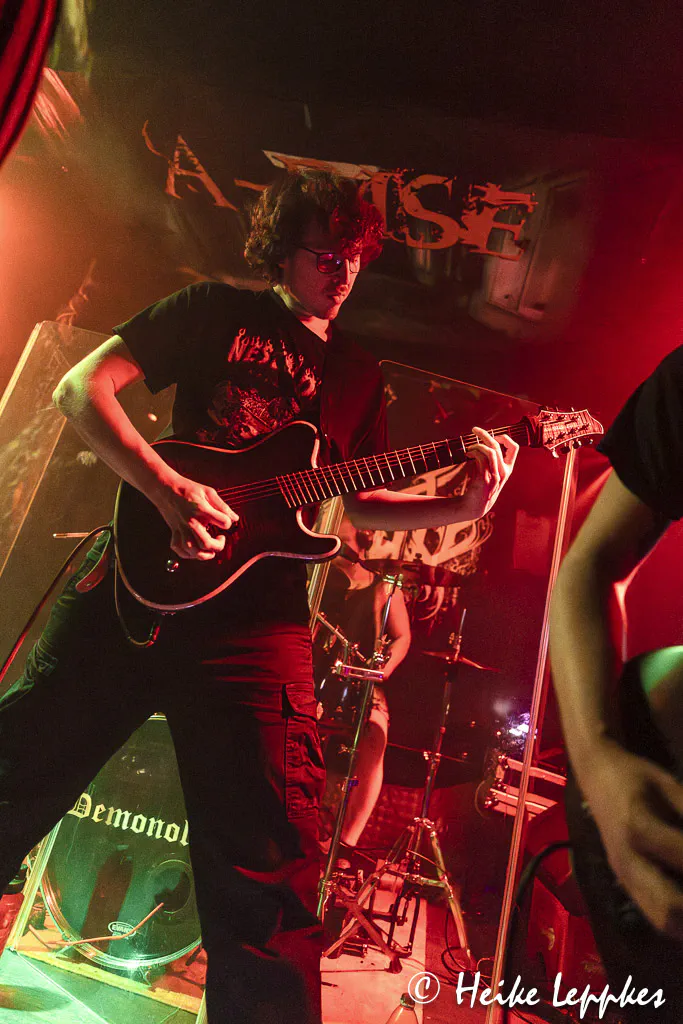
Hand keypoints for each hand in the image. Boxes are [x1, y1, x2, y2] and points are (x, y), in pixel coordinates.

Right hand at [154, 471, 238, 560]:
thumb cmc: (188, 489)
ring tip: (210, 549)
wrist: (165, 488)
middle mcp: (191, 522)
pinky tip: (196, 549)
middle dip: (219, 546)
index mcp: (201, 509)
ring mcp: (181, 529)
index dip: (228, 523)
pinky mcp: (174, 533)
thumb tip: (235, 518)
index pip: (223, 522)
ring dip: (205, 554)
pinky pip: (180, 550)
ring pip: (193, 551)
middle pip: (206, 544)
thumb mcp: (208, 492)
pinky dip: (190, 554)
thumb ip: (222, 506)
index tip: (225, 521)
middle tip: (220, 539)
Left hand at [463, 427, 518, 517]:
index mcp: (508, 469)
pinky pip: (481, 458)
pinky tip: (468, 454)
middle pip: (498, 445)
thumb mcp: (489, 472)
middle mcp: (504, 471)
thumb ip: (490, 460)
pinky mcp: (485, 477)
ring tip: (469, 447)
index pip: (514, 448)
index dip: (505, 438)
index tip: (493, 435)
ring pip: (490, 450)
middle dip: (485, 434)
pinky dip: (473, 452)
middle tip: (474, 429)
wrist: (475, 505)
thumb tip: (482, 443)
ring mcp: (495, 474)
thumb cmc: (480, 487)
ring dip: (477, 444)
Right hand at [583, 739, 682, 938]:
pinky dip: (682, 922)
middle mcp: (628, 860)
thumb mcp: (670, 787)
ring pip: (663, 921)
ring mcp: (624, 876)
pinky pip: (657, 916)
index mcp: (638, 827)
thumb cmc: (637, 776)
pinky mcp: (626, 883)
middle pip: (670, 910)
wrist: (596, 775)